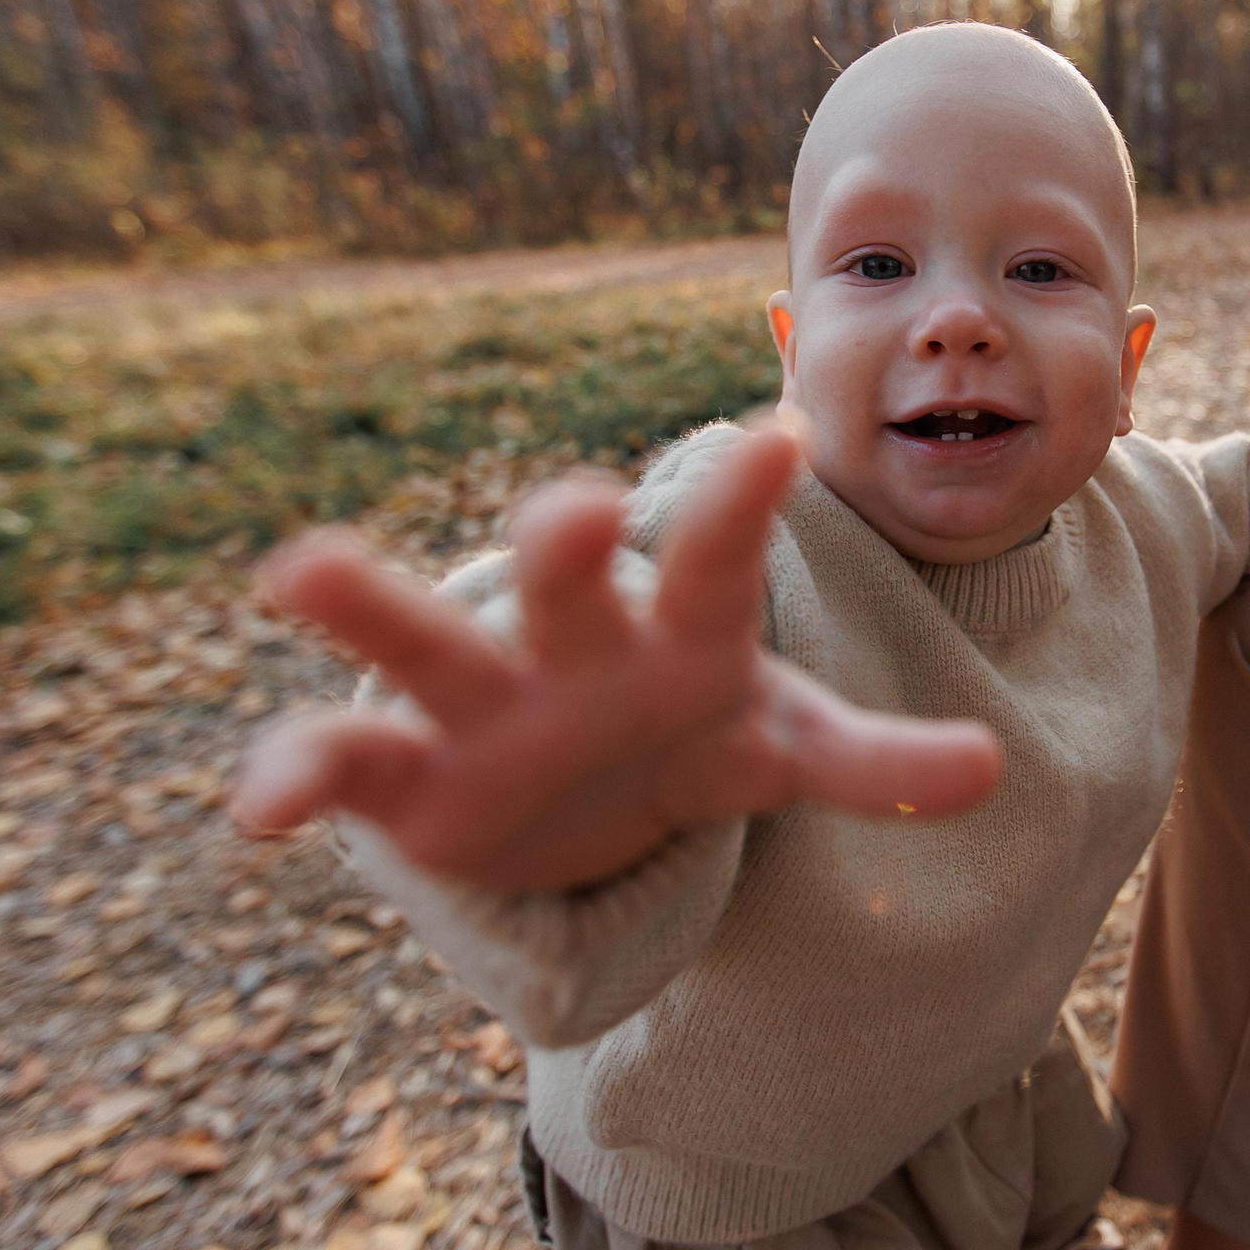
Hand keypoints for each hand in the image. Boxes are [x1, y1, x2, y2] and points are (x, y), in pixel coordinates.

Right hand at [228, 421, 1003, 892]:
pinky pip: (345, 764)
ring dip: (368, 603)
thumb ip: (875, 762)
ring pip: (424, 642)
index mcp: (684, 633)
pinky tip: (256, 810)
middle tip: (584, 506)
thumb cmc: (690, 742)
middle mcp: (576, 647)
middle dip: (571, 544)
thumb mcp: (782, 749)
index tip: (775, 439)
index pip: (722, 563)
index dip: (743, 510)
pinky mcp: (409, 781)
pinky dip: (296, 776)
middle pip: (569, 582)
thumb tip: (993, 769)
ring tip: (298, 566)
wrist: (579, 807)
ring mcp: (484, 704)